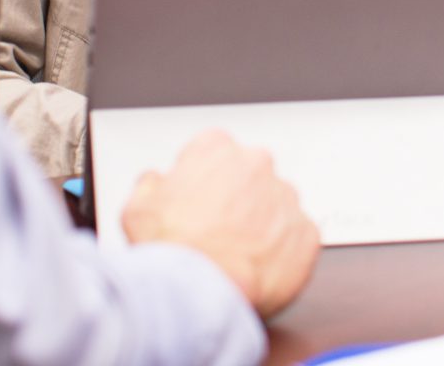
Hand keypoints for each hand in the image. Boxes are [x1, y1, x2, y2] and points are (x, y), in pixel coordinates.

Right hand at [121, 129, 320, 319]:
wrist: (199, 293)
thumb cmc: (171, 250)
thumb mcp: (137, 209)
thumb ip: (151, 185)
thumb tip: (155, 182)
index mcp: (216, 150)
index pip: (214, 153)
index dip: (203, 181)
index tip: (197, 202)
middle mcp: (257, 165)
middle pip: (249, 177)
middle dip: (236, 200)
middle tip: (215, 231)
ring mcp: (286, 198)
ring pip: (275, 207)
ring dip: (260, 226)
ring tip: (234, 255)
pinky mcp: (306, 232)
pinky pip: (296, 239)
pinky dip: (281, 253)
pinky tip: (255, 270)